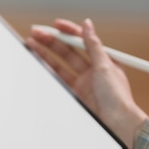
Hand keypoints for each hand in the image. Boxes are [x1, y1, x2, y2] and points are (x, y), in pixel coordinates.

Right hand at [26, 18, 147, 148]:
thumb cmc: (117, 97)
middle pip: (68, 51)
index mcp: (102, 60)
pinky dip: (47, 70)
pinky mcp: (74, 95)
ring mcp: (81, 83)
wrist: (117, 123)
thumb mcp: (106, 66)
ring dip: (45, 54)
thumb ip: (94, 45)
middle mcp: (91, 70)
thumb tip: (88, 25)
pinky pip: (57, 80)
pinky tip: (38, 63)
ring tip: (31, 45)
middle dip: (51, 41)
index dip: (68, 31)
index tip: (54, 25)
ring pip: (59, 64)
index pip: (82, 40)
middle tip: (36, 33)